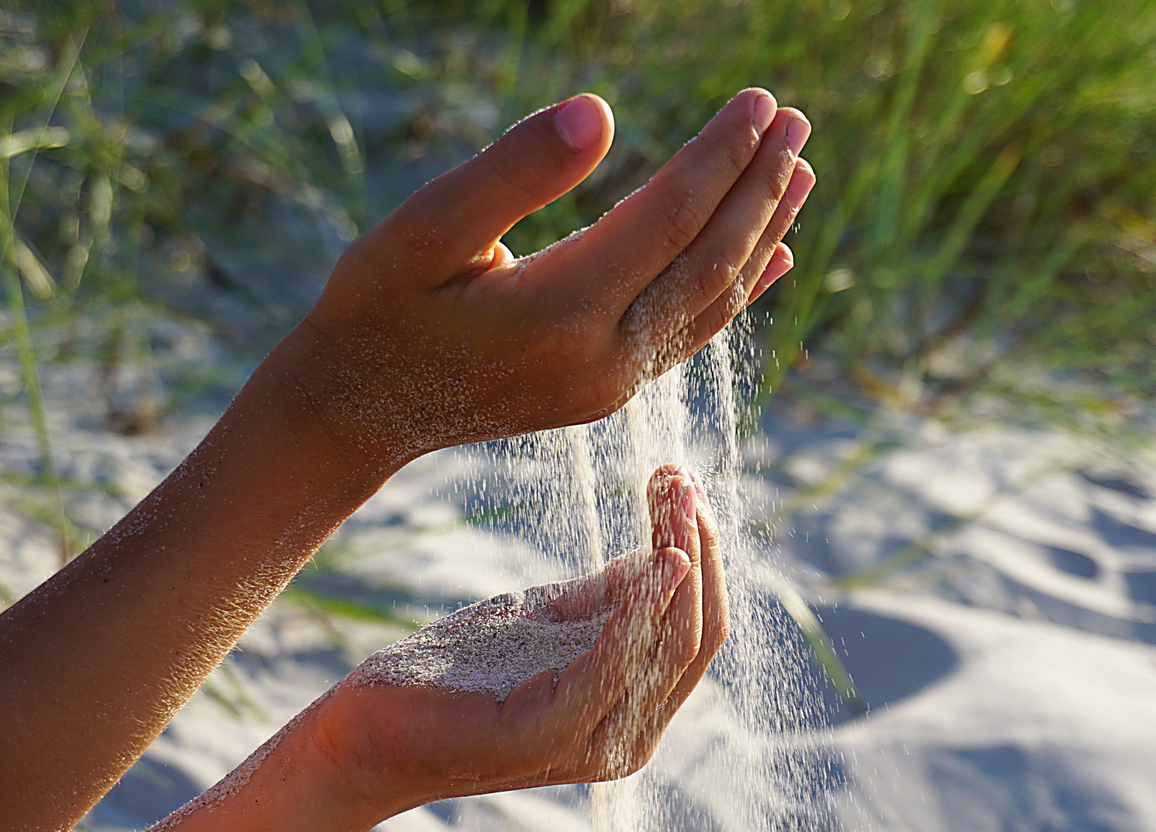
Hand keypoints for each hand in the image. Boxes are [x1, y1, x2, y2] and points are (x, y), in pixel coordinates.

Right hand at [282, 89, 813, 465]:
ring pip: (710, 298)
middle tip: (798, 122)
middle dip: (757, 186)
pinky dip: (737, 290)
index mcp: (563, 309)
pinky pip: (690, 333)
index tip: (762, 101)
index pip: (672, 216)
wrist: (357, 408)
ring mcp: (610, 382)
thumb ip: (514, 171)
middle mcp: (603, 357)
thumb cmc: (378, 305)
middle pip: (708, 258)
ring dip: (759, 232)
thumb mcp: (426, 227)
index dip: (722, 154)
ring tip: (799, 172)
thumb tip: (598, 113)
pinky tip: (772, 258)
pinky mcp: (606, 391)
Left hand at [304, 465, 728, 818]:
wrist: (366, 732)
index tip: (686, 481)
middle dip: (700, 550)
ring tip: (675, 498)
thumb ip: (605, 599)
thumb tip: (668, 549)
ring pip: (672, 648)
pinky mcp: (544, 736)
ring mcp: (590, 743)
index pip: (698, 628)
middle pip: (698, 636)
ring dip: (681, 563)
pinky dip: (640, 612)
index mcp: (631, 709)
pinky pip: (611, 667)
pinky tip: (656, 560)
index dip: (703, 553)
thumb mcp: (545, 622)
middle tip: (685, 480)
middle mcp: (627, 737)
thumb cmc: (454, 674)